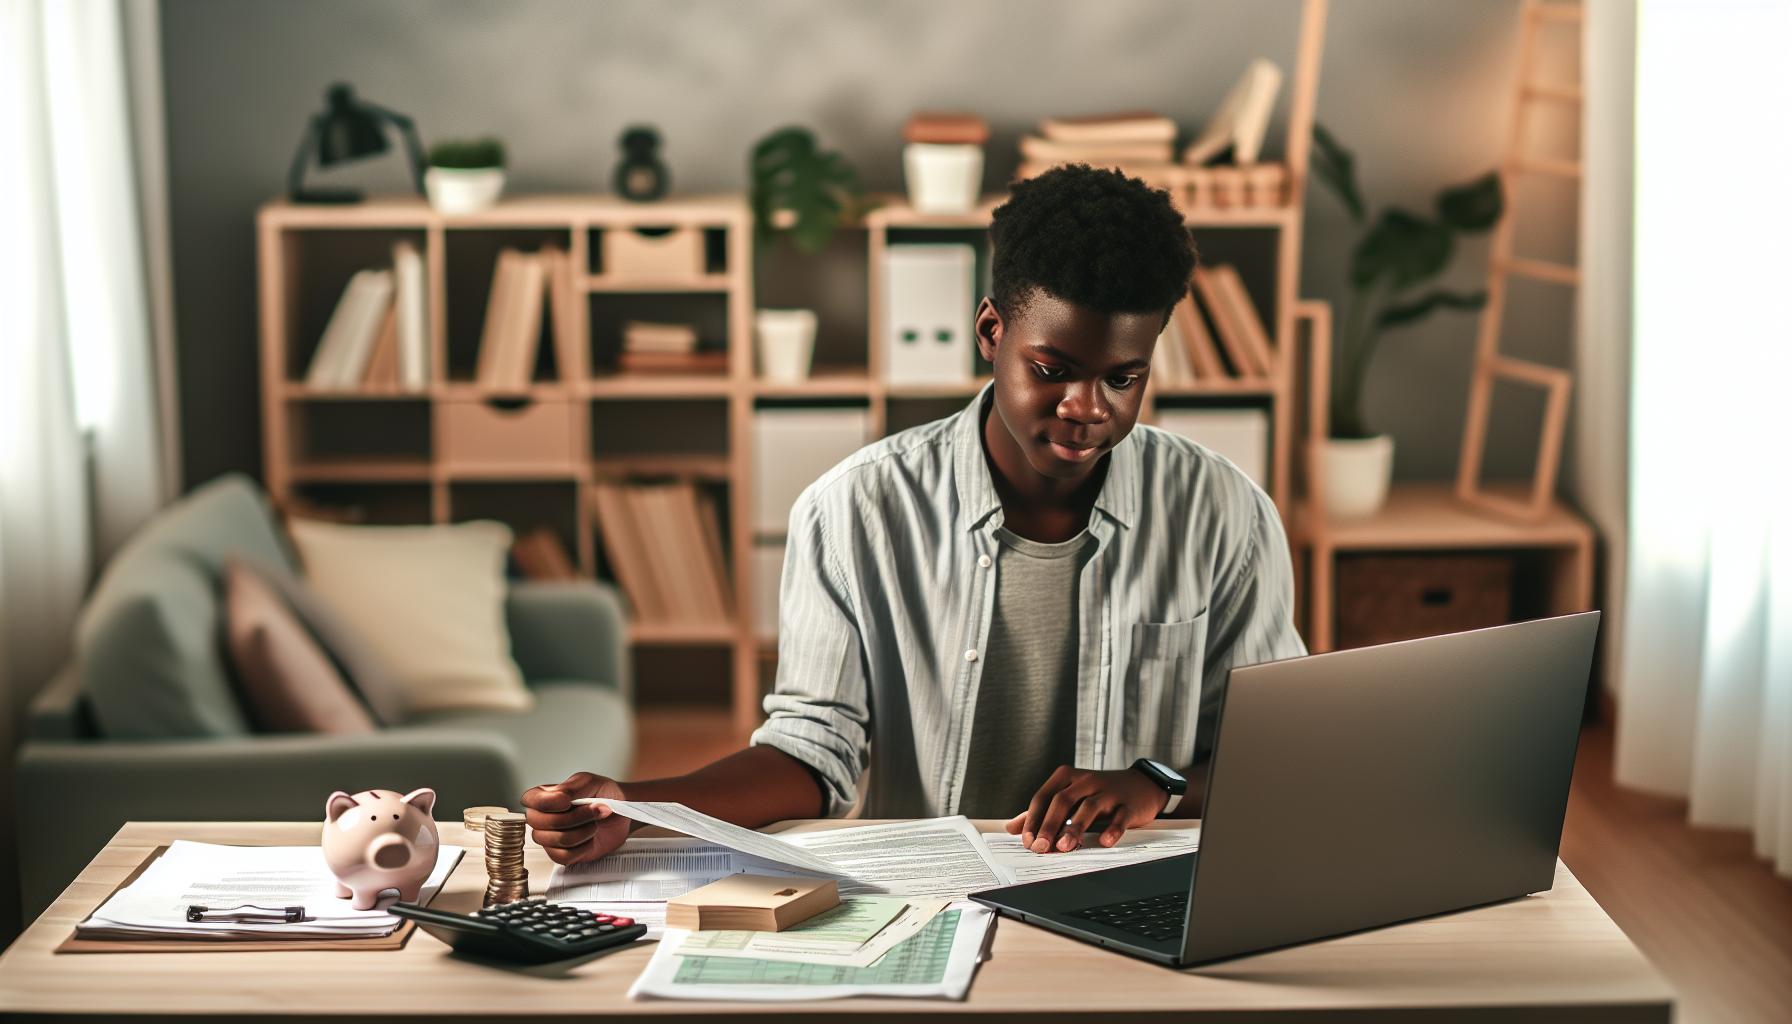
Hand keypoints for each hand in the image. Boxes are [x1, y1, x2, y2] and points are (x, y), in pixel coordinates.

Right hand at [521, 771, 630, 865]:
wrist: (621, 813)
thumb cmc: (604, 794)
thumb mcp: (590, 782)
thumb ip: (572, 787)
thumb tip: (558, 795)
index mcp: (544, 796)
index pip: (530, 800)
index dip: (547, 803)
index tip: (567, 801)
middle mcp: (543, 818)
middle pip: (540, 823)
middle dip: (573, 817)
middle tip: (594, 809)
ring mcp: (550, 838)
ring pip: (555, 840)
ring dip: (582, 831)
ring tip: (594, 823)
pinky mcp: (562, 854)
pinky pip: (564, 857)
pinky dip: (583, 847)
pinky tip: (591, 838)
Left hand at [1004, 765, 1168, 853]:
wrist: (1141, 786)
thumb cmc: (1099, 793)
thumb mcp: (1070, 796)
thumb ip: (1041, 811)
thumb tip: (1011, 828)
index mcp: (1067, 777)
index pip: (1044, 797)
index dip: (1033, 819)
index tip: (1027, 841)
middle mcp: (1086, 781)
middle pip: (1062, 801)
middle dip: (1049, 825)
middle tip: (1040, 847)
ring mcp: (1108, 791)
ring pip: (1088, 807)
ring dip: (1075, 828)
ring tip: (1064, 846)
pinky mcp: (1128, 804)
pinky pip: (1119, 817)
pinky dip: (1112, 829)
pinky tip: (1104, 842)